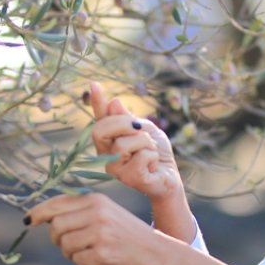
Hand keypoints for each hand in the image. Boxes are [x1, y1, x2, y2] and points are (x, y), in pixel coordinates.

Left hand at [26, 193, 166, 264]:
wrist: (153, 251)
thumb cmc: (124, 232)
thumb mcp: (105, 212)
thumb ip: (78, 211)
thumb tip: (41, 216)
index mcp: (96, 200)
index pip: (58, 203)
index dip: (39, 212)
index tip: (29, 220)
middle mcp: (97, 213)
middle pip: (56, 226)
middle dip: (56, 237)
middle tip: (68, 243)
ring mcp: (100, 234)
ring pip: (64, 244)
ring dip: (69, 251)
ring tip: (86, 251)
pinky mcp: (102, 254)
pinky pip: (76, 260)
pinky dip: (81, 262)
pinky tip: (96, 259)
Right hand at [87, 82, 183, 201]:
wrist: (170, 177)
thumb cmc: (155, 153)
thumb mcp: (144, 129)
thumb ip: (128, 119)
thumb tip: (113, 102)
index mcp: (109, 141)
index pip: (100, 119)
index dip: (97, 102)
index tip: (95, 84)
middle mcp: (106, 155)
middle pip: (101, 130)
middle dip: (123, 123)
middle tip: (139, 128)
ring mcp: (115, 169)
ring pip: (124, 143)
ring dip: (146, 143)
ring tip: (151, 152)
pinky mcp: (130, 179)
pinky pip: (142, 157)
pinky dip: (153, 156)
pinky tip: (153, 165)